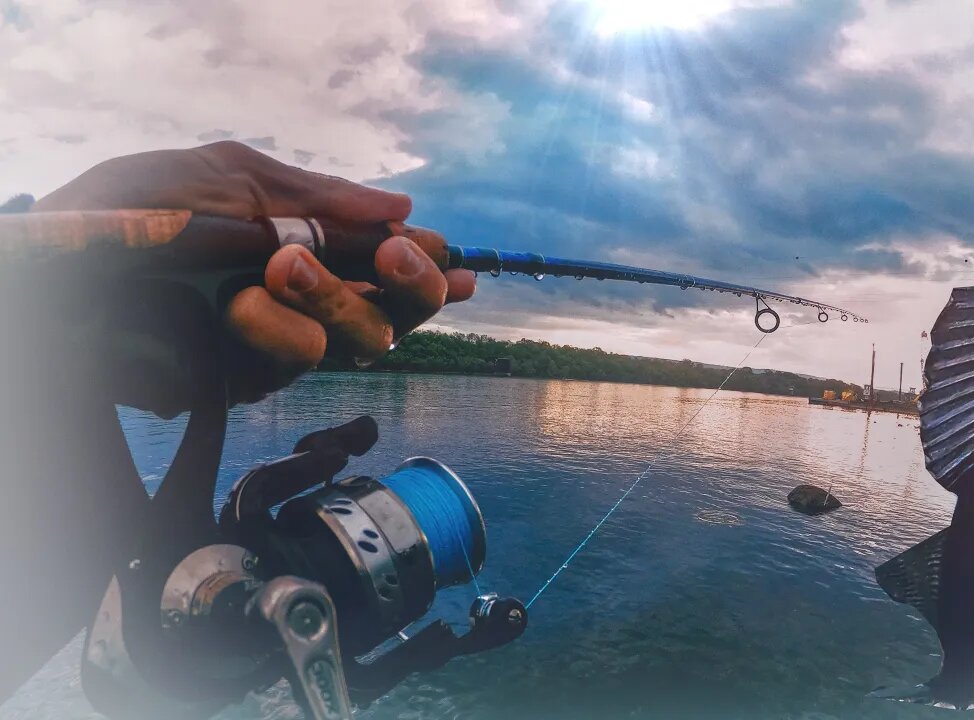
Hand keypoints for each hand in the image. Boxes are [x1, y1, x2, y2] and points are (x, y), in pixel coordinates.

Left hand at [34, 141, 476, 409]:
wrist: (54, 268)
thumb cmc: (133, 210)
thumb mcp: (227, 175)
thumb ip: (315, 194)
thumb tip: (403, 204)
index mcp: (309, 246)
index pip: (391, 267)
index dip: (432, 270)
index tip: (462, 266)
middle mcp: (304, 300)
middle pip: (395, 313)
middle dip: (409, 284)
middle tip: (394, 254)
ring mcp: (277, 342)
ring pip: (354, 340)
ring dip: (331, 298)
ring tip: (280, 263)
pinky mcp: (243, 377)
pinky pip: (290, 361)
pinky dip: (274, 328)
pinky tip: (241, 302)